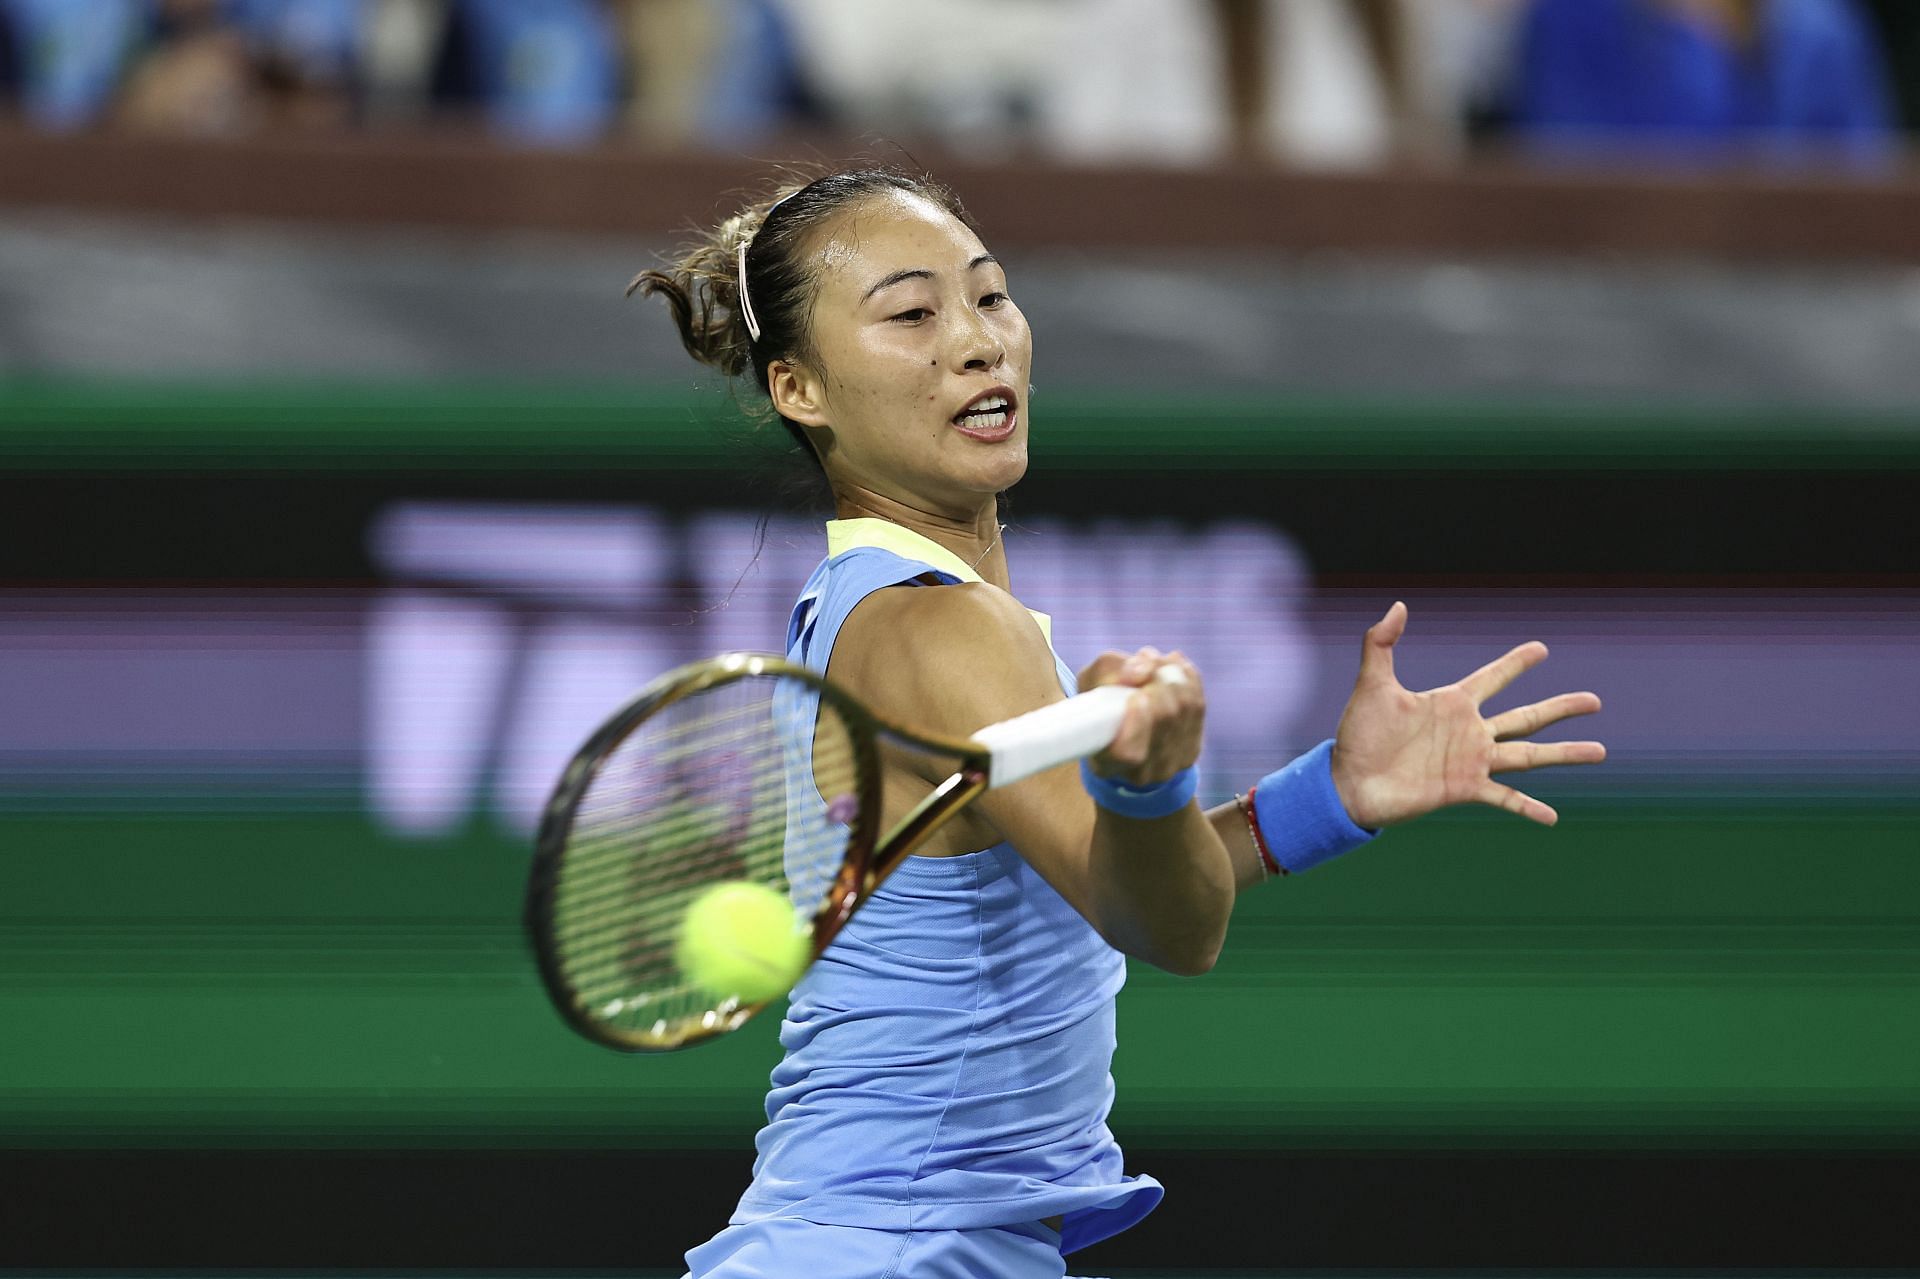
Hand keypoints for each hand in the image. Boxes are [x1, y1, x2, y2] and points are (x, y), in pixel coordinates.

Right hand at [1077, 647, 1204, 787]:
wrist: (1123, 725)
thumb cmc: (1101, 703)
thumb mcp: (1091, 682)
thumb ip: (1109, 672)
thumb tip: (1142, 670)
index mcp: (1105, 764)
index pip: (1126, 753)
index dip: (1137, 721)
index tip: (1136, 695)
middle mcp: (1139, 773)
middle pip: (1164, 720)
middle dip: (1158, 680)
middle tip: (1144, 659)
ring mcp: (1170, 765)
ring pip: (1185, 708)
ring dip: (1172, 675)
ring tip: (1155, 662)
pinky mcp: (1191, 750)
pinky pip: (1198, 706)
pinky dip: (1187, 679)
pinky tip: (1173, 668)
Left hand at [1330, 602, 1604, 828]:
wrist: (1348, 782)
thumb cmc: (1357, 735)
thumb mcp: (1372, 684)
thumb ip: (1381, 643)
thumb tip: (1397, 605)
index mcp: (1452, 704)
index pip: (1493, 678)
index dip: (1516, 663)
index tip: (1541, 649)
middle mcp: (1469, 732)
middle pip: (1526, 717)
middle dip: (1560, 708)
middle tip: (1595, 701)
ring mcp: (1471, 762)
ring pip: (1529, 755)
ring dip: (1564, 753)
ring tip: (1600, 751)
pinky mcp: (1464, 789)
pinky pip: (1504, 798)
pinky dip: (1529, 807)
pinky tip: (1553, 817)